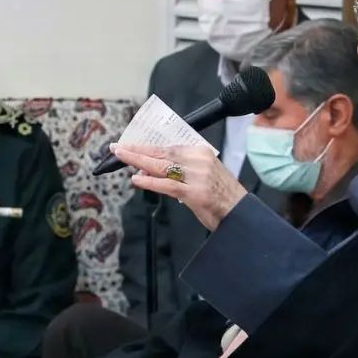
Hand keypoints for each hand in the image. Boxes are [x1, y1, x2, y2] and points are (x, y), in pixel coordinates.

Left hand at [112, 142, 247, 231]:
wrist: (240, 212)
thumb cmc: (219, 195)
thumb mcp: (201, 175)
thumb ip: (177, 171)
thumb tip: (146, 171)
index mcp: (201, 152)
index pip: (168, 147)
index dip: (146, 146)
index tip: (129, 145)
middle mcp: (199, 160)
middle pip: (162, 152)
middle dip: (137, 150)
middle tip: (117, 147)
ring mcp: (197, 176)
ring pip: (162, 165)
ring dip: (138, 161)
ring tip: (121, 157)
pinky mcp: (195, 192)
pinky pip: (168, 185)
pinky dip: (151, 182)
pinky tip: (137, 180)